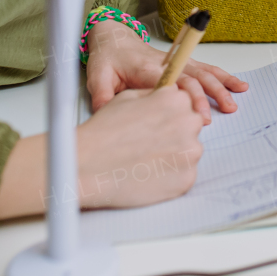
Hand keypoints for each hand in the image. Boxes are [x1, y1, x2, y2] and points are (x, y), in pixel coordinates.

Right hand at [0, 86, 204, 218]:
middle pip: (190, 126)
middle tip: (148, 144)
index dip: (168, 114)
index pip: (185, 103)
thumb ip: (155, 95)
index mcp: (176, 100)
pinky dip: (170, 176)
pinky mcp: (187, 179)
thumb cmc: (102, 132)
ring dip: (174, 155)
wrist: (86, 168)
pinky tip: (148, 175)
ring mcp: (190, 153)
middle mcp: (189, 123)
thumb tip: (168, 97)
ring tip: (145, 160)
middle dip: (175, 132)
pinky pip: (185, 174)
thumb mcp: (128, 98)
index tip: (156, 123)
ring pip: (189, 151)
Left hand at [85, 20, 247, 122]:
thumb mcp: (97, 76)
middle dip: (212, 93)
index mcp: (148, 68)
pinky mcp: (182, 64)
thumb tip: (108, 114)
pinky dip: (223, 77)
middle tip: (225, 109)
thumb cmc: (108, 58)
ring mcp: (177, 62)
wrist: (113, 38)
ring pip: (204, 72)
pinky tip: (237, 85)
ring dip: (222, 84)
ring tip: (236, 99)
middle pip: (195, 76)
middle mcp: (167, 63)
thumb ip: (103, 95)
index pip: (175, 81)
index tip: (200, 111)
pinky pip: (206, 70)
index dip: (190, 95)